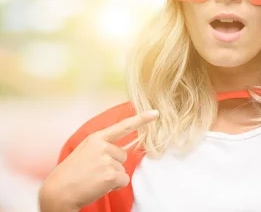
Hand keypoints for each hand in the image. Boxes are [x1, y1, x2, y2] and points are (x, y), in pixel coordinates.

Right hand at [38, 110, 158, 211]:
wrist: (57, 192)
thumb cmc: (70, 175)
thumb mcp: (84, 152)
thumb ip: (102, 148)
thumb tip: (122, 152)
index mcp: (95, 139)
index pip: (122, 126)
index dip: (141, 119)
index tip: (156, 113)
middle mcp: (102, 146)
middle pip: (123, 155)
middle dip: (112, 166)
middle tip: (93, 172)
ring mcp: (107, 159)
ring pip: (123, 169)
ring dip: (112, 177)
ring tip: (93, 179)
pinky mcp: (111, 174)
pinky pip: (123, 180)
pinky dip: (114, 186)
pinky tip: (98, 186)